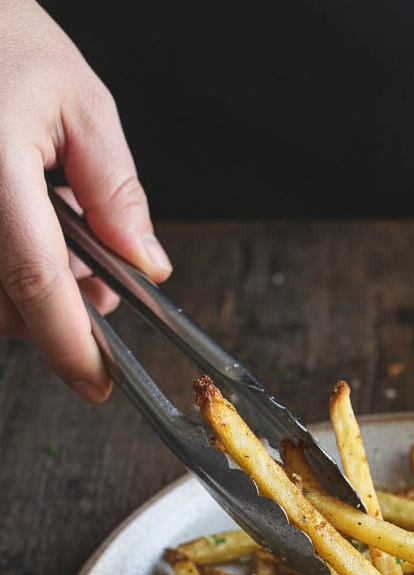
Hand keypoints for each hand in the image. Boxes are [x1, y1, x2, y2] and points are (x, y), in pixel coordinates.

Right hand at [0, 0, 170, 401]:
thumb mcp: (79, 99)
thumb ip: (116, 188)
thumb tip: (147, 264)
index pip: (35, 281)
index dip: (70, 344)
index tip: (97, 382)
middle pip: (8, 302)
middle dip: (63, 313)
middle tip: (105, 286)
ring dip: (34, 292)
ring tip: (67, 239)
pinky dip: (10, 268)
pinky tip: (32, 226)